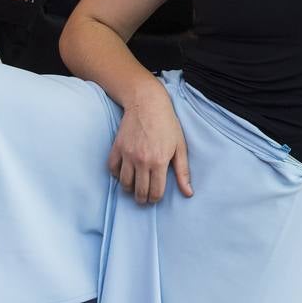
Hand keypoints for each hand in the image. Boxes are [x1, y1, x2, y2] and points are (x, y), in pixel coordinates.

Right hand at [108, 85, 192, 204]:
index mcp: (159, 162)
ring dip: (130, 189)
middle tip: (144, 197)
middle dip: (142, 198)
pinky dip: (117, 175)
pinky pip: (113, 169)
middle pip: (139, 192)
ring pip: (125, 183)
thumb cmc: (167, 124)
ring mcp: (128, 154)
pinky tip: (124, 173)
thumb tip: (188, 193)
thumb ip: (183, 172)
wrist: (147, 103)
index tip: (155, 196)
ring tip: (135, 186)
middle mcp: (142, 161)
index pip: (155, 192)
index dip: (155, 199)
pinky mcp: (117, 147)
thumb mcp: (180, 147)